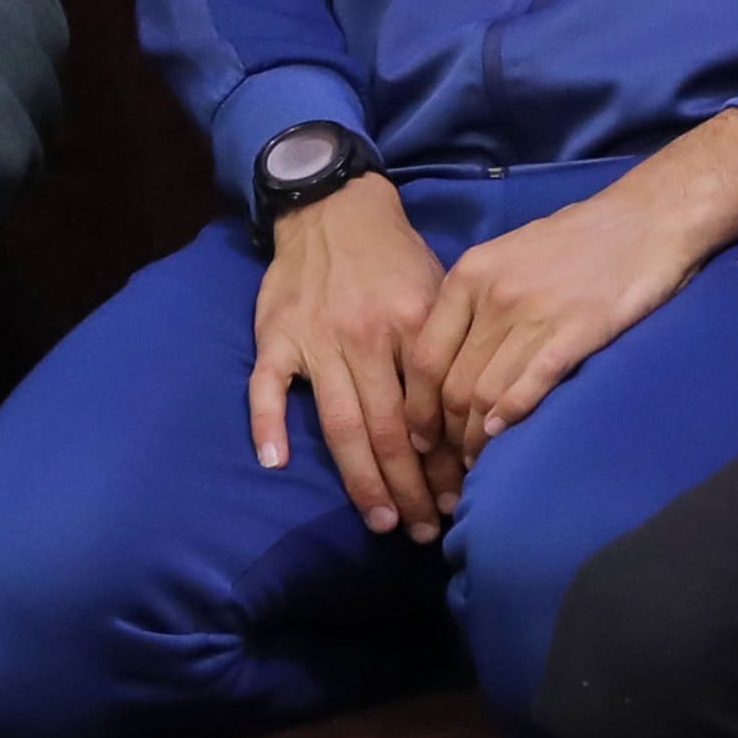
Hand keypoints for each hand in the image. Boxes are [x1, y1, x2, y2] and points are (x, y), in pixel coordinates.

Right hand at [246, 179, 453, 536]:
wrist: (334, 207)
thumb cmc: (394, 258)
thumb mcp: (438, 291)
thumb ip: (446, 353)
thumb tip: (471, 420)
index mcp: (412, 325)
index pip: (430, 412)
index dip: (445, 463)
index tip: (458, 501)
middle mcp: (364, 337)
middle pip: (388, 430)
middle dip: (409, 488)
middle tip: (423, 530)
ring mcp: (316, 340)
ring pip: (339, 423)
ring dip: (361, 479)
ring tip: (382, 519)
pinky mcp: (275, 336)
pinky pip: (266, 388)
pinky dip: (267, 425)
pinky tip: (275, 464)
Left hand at [414, 178, 719, 464]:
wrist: (646, 217)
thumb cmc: (577, 239)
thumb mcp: (507, 254)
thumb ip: (475, 300)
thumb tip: (450, 359)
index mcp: (470, 275)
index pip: (425, 357)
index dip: (417, 408)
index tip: (420, 438)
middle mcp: (494, 295)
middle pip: (452, 383)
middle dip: (445, 434)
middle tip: (449, 463)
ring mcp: (536, 313)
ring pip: (486, 392)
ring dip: (476, 438)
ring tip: (477, 464)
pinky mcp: (578, 330)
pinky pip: (531, 383)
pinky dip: (511, 415)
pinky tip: (503, 435)